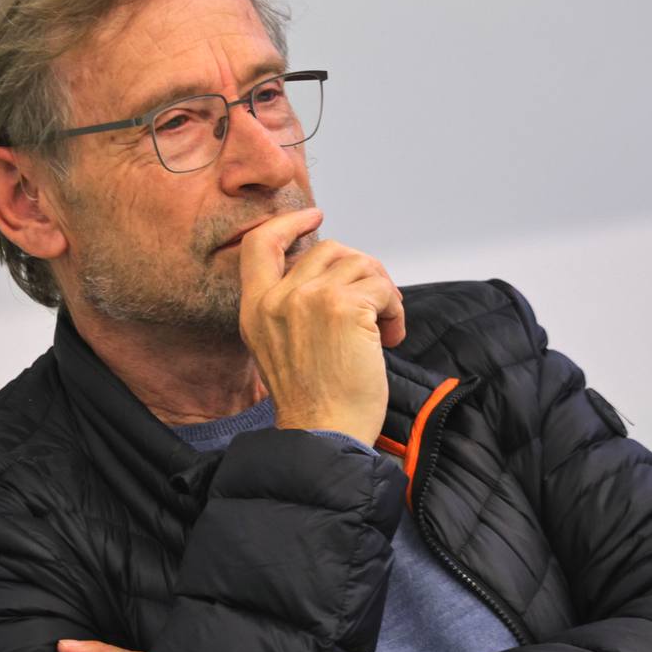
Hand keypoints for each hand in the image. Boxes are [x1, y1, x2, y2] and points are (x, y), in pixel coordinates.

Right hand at [238, 208, 405, 444]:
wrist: (324, 435)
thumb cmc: (315, 402)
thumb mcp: (281, 348)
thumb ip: (291, 307)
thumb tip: (334, 271)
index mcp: (255, 309)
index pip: (259, 243)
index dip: (288, 222)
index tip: (315, 215)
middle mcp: (277, 299)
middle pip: (327, 248)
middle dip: (360, 270)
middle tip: (378, 306)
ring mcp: (310, 299)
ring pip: (359, 264)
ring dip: (382, 293)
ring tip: (385, 330)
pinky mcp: (344, 307)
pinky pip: (381, 287)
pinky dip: (395, 311)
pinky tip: (392, 339)